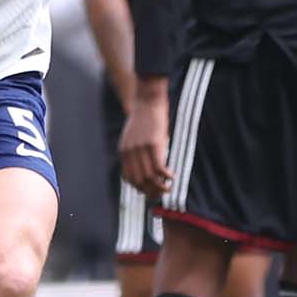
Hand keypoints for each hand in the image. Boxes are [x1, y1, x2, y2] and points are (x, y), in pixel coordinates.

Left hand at [118, 83, 172, 197]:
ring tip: (168, 188)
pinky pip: (159, 167)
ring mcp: (141, 149)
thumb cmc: (144, 118)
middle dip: (149, 191)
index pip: (128, 177)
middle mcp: (130, 152)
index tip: (147, 192)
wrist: (147, 101)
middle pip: (138, 180)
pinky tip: (172, 176)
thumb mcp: (135, 136)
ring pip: (149, 176)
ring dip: (159, 186)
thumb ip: (136, 150)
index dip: (138, 188)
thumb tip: (146, 165)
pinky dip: (166, 175)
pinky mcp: (153, 144)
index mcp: (124, 151)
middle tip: (160, 195)